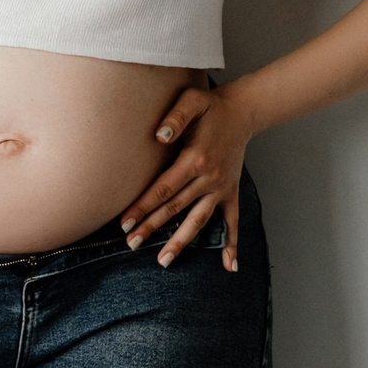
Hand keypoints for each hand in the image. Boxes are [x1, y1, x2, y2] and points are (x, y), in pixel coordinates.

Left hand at [119, 81, 251, 269]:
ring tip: (164, 261)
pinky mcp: (231, 192)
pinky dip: (232, 244)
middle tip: (131, 244)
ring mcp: (221, 188)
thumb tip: (158, 136)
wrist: (242, 111)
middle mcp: (209, 178)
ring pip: (199, 220)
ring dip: (181, 241)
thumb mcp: (192, 101)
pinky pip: (232, 222)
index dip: (143, 206)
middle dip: (152, 227)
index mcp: (195, 159)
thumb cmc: (210, 106)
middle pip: (176, 208)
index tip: (125, 223)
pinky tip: (229, 266)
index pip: (163, 189)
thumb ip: (175, 117)